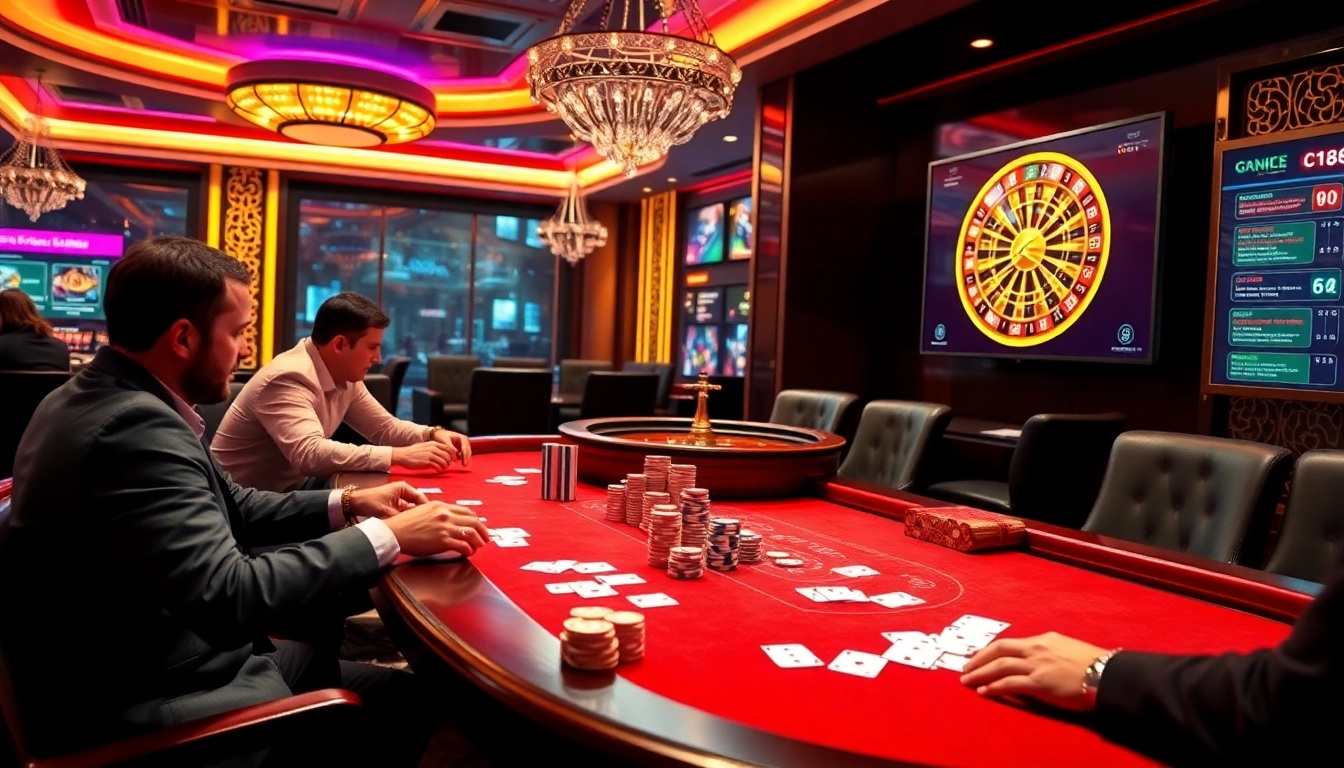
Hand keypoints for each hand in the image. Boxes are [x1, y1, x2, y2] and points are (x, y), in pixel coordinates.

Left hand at [347, 482, 426, 519]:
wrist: (354, 503)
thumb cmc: (368, 501)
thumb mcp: (386, 511)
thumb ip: (401, 518)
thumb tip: (413, 526)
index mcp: (403, 487)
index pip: (421, 498)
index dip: (426, 508)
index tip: (431, 518)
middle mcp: (403, 492)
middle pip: (417, 504)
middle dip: (421, 514)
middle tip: (426, 524)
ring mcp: (400, 499)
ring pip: (412, 509)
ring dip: (413, 517)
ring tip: (418, 526)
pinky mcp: (395, 506)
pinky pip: (405, 512)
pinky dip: (407, 518)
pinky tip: (408, 526)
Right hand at [382, 502, 489, 557]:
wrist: (394, 532)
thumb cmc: (404, 523)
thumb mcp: (422, 510)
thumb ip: (437, 512)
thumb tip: (447, 519)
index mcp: (441, 506)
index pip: (466, 511)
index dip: (475, 519)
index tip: (478, 526)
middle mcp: (445, 515)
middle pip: (473, 521)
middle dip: (482, 530)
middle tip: (485, 538)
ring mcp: (445, 528)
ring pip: (471, 533)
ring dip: (478, 541)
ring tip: (478, 547)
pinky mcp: (443, 541)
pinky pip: (463, 546)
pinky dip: (469, 550)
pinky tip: (468, 553)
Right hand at [391, 442, 453, 471]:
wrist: (403, 455)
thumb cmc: (413, 452)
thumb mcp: (424, 446)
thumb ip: (433, 448)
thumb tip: (441, 453)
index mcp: (433, 444)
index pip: (448, 449)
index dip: (449, 455)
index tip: (447, 459)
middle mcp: (433, 448)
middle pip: (448, 456)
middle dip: (448, 462)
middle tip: (445, 465)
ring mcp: (431, 455)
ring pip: (444, 462)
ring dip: (445, 466)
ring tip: (442, 468)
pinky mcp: (427, 462)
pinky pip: (439, 466)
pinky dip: (440, 469)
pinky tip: (438, 470)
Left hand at [431, 428, 471, 465]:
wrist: (438, 433)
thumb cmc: (441, 435)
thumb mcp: (445, 441)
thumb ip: (451, 448)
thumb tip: (456, 459)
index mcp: (462, 438)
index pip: (465, 448)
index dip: (465, 456)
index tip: (464, 463)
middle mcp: (464, 441)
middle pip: (468, 451)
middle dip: (466, 458)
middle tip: (464, 466)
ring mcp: (463, 444)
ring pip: (467, 452)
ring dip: (465, 459)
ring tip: (463, 465)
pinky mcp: (460, 447)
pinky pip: (463, 453)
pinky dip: (462, 458)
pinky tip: (460, 462)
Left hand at [959, 632, 1109, 711]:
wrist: (1108, 674)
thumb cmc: (1095, 664)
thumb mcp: (1069, 649)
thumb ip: (1052, 652)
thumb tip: (1042, 661)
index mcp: (1044, 639)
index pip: (1011, 643)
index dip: (992, 650)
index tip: (980, 656)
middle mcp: (1036, 648)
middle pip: (999, 650)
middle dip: (978, 659)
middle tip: (965, 668)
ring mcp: (1037, 665)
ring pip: (1000, 666)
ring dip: (980, 673)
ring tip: (967, 681)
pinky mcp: (1039, 683)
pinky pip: (1010, 684)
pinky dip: (995, 687)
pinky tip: (984, 691)